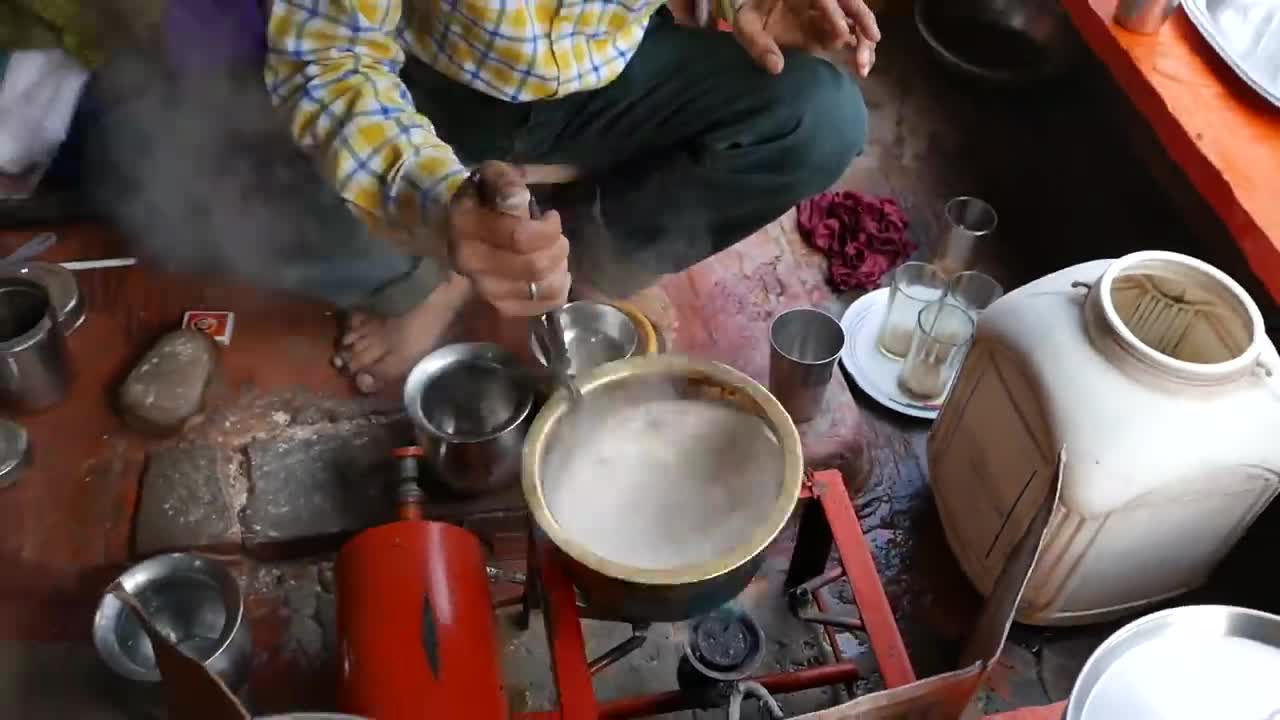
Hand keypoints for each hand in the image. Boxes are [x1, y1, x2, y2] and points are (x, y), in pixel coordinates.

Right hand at [447, 163, 570, 316]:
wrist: (462, 226)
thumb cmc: (485, 199)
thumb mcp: (492, 177)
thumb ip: (506, 183)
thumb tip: (517, 200)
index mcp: (467, 228)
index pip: (520, 237)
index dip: (548, 228)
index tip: (551, 217)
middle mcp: (471, 263)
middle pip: (534, 266)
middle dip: (557, 248)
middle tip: (558, 237)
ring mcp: (485, 289)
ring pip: (540, 288)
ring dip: (559, 269)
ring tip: (556, 254)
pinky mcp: (500, 306)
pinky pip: (541, 307)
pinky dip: (558, 290)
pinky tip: (555, 274)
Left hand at [734, 0, 879, 76]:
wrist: (755, 12)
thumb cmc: (751, 14)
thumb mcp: (746, 25)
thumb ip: (757, 44)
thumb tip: (776, 68)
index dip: (835, 14)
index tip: (841, 36)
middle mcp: (822, 0)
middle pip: (852, 3)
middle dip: (863, 23)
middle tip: (868, 47)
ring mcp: (830, 13)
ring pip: (857, 20)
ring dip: (865, 42)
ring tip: (862, 68)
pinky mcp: (832, 28)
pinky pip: (854, 35)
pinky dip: (860, 50)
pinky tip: (861, 69)